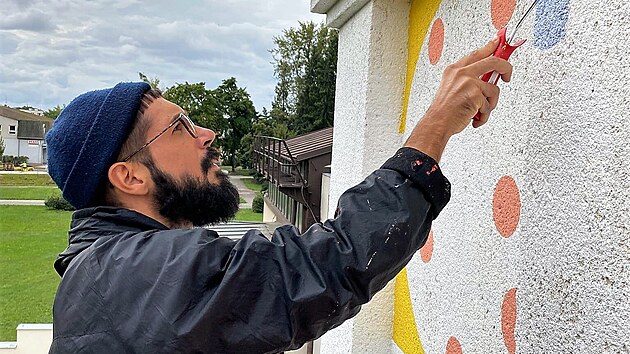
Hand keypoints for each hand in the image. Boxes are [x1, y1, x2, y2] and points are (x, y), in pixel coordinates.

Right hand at [404, 38, 512, 160]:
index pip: (477, 53)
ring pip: (494, 89)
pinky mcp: (474, 94)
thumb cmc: (444, 110)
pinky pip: (489, 104)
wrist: (437, 123)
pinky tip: (474, 117)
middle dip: (506, 68)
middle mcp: (461, 73)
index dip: (490, 46)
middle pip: (493, 61)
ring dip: (490, 104)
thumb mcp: (452, 87)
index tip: (498, 42)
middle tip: (507, 75)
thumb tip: (486, 77)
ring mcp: (468, 82)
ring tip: (479, 110)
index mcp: (454, 69)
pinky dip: (484, 115)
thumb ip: (468, 79)